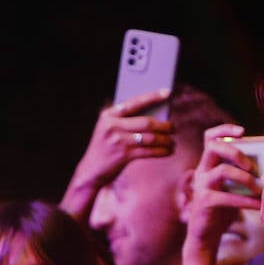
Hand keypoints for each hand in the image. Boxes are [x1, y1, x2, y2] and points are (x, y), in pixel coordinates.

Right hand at [60, 90, 174, 219]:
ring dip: (166, 140)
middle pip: (146, 122)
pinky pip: (149, 151)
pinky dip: (162, 151)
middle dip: (164, 125)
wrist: (90, 171)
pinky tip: (168, 151)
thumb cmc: (105, 149)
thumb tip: (155, 118)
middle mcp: (112, 126)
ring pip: (150, 137)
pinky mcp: (123, 156)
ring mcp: (118, 141)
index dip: (152, 97)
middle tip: (173, 128)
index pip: (134, 102)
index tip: (167, 92)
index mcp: (108, 116)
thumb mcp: (109, 131)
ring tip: (172, 142)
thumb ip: (125, 122)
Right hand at [181, 125, 261, 264]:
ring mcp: (201, 187)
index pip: (210, 137)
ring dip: (245, 177)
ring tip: (258, 187)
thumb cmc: (223, 210)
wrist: (206, 237)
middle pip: (213, 147)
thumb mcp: (233, 188)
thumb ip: (244, 174)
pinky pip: (227, 197)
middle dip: (236, 151)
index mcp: (208, 164)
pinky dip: (246, 200)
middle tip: (251, 165)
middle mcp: (201, 172)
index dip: (224, 129)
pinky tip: (259, 205)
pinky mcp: (204, 203)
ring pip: (221, 170)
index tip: (242, 131)